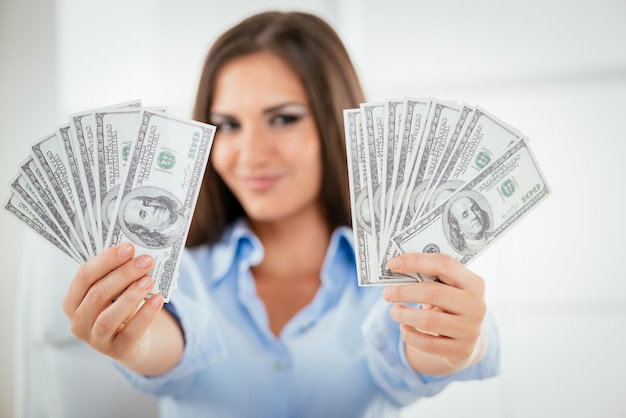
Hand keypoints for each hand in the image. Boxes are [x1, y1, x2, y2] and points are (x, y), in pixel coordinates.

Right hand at [62, 243, 163, 366]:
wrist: (132, 341)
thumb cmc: (119, 307)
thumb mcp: (115, 291)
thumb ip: (118, 274)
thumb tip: (138, 252)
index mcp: (73, 301)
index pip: (84, 276)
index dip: (106, 260)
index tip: (128, 247)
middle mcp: (78, 322)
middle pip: (97, 294)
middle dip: (123, 274)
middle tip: (145, 261)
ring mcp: (95, 339)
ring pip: (109, 316)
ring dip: (131, 295)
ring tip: (149, 280)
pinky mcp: (117, 350)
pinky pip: (130, 332)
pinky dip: (145, 314)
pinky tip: (158, 299)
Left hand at [383, 253, 486, 375]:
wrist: (470, 338)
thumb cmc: (451, 305)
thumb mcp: (449, 289)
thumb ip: (430, 277)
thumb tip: (396, 268)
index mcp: (474, 283)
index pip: (444, 264)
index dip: (416, 262)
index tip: (392, 264)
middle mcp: (476, 306)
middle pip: (433, 293)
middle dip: (404, 292)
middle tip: (387, 293)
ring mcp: (471, 330)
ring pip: (428, 321)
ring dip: (404, 315)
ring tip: (394, 311)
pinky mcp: (462, 351)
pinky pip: (428, 344)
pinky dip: (410, 335)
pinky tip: (403, 328)